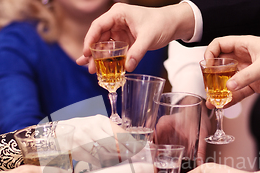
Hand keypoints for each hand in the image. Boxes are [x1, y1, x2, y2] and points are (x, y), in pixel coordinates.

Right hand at [58, 115, 127, 166]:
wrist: (58, 133)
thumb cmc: (82, 129)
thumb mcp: (97, 126)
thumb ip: (112, 133)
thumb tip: (132, 146)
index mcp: (101, 121)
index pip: (121, 134)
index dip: (132, 145)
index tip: (140, 153)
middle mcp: (92, 128)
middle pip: (115, 145)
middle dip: (125, 155)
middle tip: (134, 162)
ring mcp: (83, 139)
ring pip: (105, 154)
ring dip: (115, 161)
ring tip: (123, 165)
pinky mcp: (76, 150)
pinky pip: (94, 160)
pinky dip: (103, 164)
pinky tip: (108, 166)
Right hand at [76, 2, 194, 72]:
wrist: (173, 24)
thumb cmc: (161, 23)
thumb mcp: (148, 38)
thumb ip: (137, 52)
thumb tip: (128, 67)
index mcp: (118, 14)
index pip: (98, 26)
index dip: (90, 40)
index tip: (86, 53)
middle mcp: (116, 21)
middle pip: (99, 38)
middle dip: (93, 54)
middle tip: (89, 68)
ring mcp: (119, 31)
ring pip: (105, 45)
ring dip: (99, 58)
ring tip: (92, 71)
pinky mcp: (125, 40)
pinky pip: (114, 51)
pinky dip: (109, 59)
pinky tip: (103, 69)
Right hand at [204, 27, 259, 102]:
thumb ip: (245, 77)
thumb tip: (229, 86)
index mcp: (244, 46)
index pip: (220, 45)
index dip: (211, 54)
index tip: (207, 65)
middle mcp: (244, 58)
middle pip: (221, 65)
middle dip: (212, 77)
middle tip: (207, 87)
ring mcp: (249, 72)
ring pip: (229, 81)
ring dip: (220, 91)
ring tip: (212, 101)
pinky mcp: (255, 84)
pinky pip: (239, 92)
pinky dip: (231, 99)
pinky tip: (224, 104)